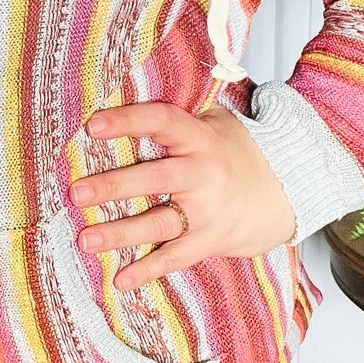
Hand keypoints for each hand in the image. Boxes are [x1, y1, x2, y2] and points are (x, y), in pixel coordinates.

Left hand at [69, 99, 297, 285]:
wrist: (287, 191)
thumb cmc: (236, 151)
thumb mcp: (215, 121)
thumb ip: (180, 111)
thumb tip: (132, 83)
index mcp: (201, 137)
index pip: (162, 121)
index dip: (128, 121)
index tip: (93, 125)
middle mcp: (204, 174)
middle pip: (155, 178)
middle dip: (114, 186)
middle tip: (76, 193)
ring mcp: (208, 211)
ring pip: (160, 223)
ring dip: (121, 233)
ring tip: (85, 240)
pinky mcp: (211, 241)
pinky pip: (176, 257)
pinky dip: (149, 270)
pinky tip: (121, 280)